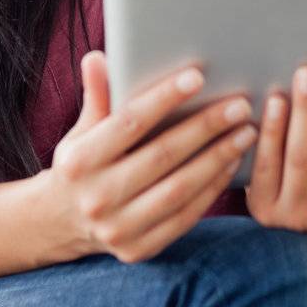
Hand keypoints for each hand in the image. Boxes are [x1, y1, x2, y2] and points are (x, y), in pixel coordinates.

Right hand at [44, 50, 257, 263]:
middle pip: (162, 156)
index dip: (164, 98)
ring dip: (218, 159)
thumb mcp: (81, 130)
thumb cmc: (82, 163)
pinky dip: (212, 189)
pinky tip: (232, 163)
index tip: (198, 76)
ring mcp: (117, 228)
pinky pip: (185, 217)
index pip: (129, 123)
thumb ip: (96, 96)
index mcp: (80, 161)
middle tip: (240, 105)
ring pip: (179, 189)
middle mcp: (97, 197)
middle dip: (206, 128)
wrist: (61, 222)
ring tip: (245, 132)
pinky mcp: (138, 249)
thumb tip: (98, 57)